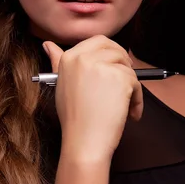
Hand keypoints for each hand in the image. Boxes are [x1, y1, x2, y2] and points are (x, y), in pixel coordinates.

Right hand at [43, 35, 142, 161]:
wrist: (83, 141)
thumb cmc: (74, 118)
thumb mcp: (61, 86)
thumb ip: (57, 62)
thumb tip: (48, 44)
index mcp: (68, 57)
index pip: (97, 42)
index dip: (109, 54)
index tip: (113, 67)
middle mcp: (83, 57)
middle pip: (114, 48)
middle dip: (123, 63)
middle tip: (124, 82)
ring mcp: (102, 66)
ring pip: (127, 67)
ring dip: (130, 86)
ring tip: (123, 105)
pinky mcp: (120, 77)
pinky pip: (136, 82)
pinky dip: (136, 99)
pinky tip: (129, 113)